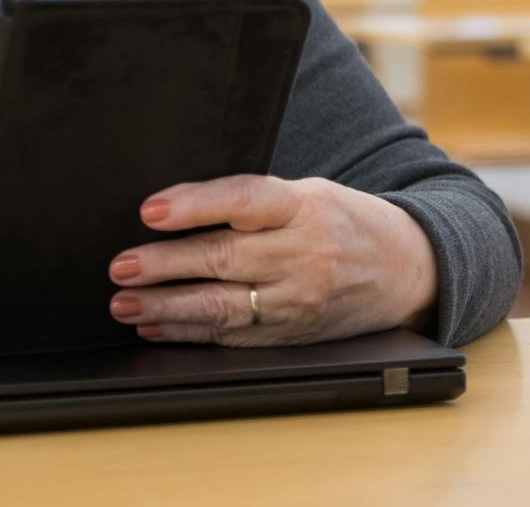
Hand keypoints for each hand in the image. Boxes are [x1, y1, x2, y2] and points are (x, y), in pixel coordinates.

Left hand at [107, 174, 438, 346]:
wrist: (408, 268)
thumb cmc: (347, 220)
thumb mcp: (311, 193)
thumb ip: (256, 201)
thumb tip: (177, 208)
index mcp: (306, 206)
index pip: (244, 201)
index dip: (195, 205)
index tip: (151, 210)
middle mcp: (304, 254)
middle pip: (224, 258)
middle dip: (165, 264)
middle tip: (121, 266)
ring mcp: (299, 300)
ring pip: (223, 306)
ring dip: (167, 307)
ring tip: (125, 303)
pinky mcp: (293, 334)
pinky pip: (233, 337)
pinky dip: (189, 332)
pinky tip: (156, 327)